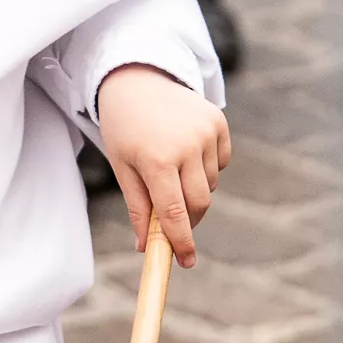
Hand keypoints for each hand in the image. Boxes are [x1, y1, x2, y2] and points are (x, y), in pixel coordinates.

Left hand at [95, 64, 230, 266]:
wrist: (136, 80)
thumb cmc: (123, 128)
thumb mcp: (122, 166)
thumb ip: (137, 207)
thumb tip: (146, 246)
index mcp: (156, 159)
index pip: (174, 213)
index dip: (181, 241)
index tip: (186, 262)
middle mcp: (187, 146)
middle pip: (199, 204)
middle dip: (189, 220)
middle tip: (174, 222)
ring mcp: (207, 133)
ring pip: (209, 184)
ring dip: (193, 189)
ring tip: (169, 167)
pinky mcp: (219, 123)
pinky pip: (221, 163)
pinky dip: (205, 167)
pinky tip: (185, 149)